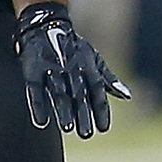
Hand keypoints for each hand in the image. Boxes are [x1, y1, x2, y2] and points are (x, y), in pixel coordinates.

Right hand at [13, 2, 129, 137]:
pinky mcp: (34, 69)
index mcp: (88, 69)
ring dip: (64, 111)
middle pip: (79, 95)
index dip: (100, 110)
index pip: (97, 93)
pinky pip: (36, 90)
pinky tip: (41, 122)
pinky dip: (38, 106)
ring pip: (59, 94)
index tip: (103, 129)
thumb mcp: (95, 61)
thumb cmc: (74, 50)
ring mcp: (53, 69)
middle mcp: (72, 70)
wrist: (47, 27)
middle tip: (86, 134)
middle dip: (83, 115)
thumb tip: (128, 96)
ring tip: (68, 128)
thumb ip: (109, 80)